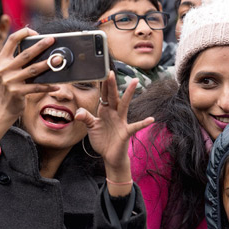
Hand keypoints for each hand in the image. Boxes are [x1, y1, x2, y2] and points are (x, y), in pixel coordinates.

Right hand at [0, 27, 61, 120]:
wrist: (3, 107)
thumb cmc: (11, 85)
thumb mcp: (8, 70)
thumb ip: (18, 59)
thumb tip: (40, 48)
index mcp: (2, 60)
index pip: (11, 40)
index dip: (24, 33)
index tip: (35, 32)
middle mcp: (4, 69)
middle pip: (26, 54)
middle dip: (40, 46)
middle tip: (52, 40)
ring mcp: (10, 81)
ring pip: (33, 70)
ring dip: (47, 64)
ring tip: (59, 60)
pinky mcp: (17, 92)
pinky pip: (36, 87)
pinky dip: (48, 86)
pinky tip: (57, 85)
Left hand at [75, 71, 153, 194]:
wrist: (110, 156)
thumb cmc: (102, 139)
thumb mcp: (91, 127)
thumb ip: (85, 118)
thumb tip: (78, 112)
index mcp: (105, 111)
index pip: (104, 95)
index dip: (103, 85)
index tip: (103, 72)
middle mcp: (114, 113)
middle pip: (113, 96)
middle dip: (112, 85)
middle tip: (111, 72)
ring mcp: (121, 122)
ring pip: (124, 105)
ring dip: (129, 94)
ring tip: (135, 82)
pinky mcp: (125, 132)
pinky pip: (135, 126)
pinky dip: (143, 123)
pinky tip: (151, 119)